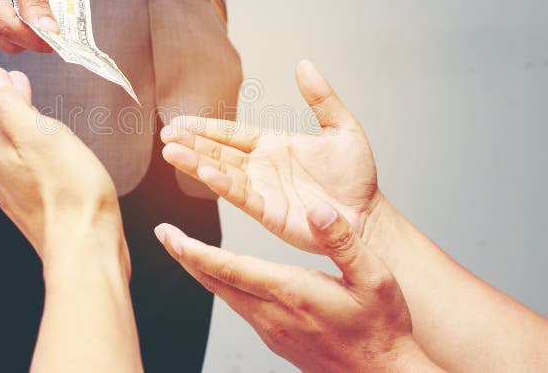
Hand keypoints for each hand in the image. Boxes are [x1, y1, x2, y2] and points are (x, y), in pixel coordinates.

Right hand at [0, 0, 59, 53]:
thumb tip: (50, 31)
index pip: (7, 26)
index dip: (37, 38)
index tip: (61, 39)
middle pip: (5, 39)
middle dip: (32, 33)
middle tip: (53, 16)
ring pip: (1, 40)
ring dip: (22, 28)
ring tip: (29, 0)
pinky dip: (12, 24)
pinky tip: (15, 3)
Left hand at [0, 67, 121, 263]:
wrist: (87, 251)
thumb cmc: (70, 191)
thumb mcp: (40, 135)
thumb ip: (11, 106)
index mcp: (0, 154)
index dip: (1, 89)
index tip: (9, 71)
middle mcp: (4, 177)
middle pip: (2, 134)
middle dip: (10, 109)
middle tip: (19, 85)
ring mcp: (22, 199)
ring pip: (18, 156)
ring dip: (25, 133)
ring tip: (37, 117)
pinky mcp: (43, 214)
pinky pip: (35, 177)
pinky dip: (39, 158)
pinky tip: (53, 159)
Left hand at [155, 201, 440, 372]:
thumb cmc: (382, 329)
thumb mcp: (375, 278)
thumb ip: (343, 240)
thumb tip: (317, 209)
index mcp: (292, 292)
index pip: (229, 268)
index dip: (194, 251)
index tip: (170, 234)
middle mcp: (273, 314)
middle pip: (215, 282)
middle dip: (185, 256)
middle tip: (164, 234)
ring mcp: (272, 330)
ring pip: (225, 296)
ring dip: (201, 271)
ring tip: (185, 250)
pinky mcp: (277, 339)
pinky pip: (239, 308)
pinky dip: (222, 286)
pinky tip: (224, 277)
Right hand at [161, 59, 384, 252]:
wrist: (368, 216)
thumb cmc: (356, 178)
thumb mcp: (341, 128)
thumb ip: (321, 98)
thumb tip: (304, 64)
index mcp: (272, 145)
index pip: (231, 133)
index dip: (205, 127)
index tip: (178, 121)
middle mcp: (261, 167)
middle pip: (219, 151)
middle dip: (192, 142)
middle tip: (165, 135)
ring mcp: (263, 189)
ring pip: (223, 172)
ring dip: (197, 162)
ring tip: (171, 152)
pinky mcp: (269, 212)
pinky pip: (242, 195)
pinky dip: (222, 184)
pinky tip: (205, 173)